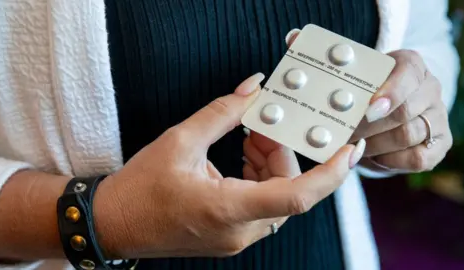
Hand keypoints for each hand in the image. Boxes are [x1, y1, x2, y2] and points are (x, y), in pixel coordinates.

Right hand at [93, 73, 361, 259]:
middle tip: (261, 126)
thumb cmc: (140, 188)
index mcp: (227, 209)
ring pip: (278, 197)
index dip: (330, 173)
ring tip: (246, 139)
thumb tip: (252, 89)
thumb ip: (222, 112)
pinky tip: (241, 159)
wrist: (114, 224)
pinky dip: (260, 179)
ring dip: (270, 165)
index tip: (349, 149)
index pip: (298, 196)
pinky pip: (263, 206)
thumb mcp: (179, 141)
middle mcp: (239, 231)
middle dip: (283, 153)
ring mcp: (237, 238)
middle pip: (289, 189)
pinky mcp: (231, 236)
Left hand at [350, 50, 452, 172]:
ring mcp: (439, 117)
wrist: (387, 111)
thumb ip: (352, 88)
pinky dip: (390, 160)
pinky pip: (417, 158)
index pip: (406, 74)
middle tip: (346, 133)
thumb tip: (335, 105)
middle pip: (403, 111)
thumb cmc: (368, 93)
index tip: (369, 107)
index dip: (389, 92)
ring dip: (375, 144)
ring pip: (407, 135)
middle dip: (369, 125)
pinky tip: (372, 156)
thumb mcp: (361, 82)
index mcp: (412, 66)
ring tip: (353, 145)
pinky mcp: (440, 144)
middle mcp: (430, 89)